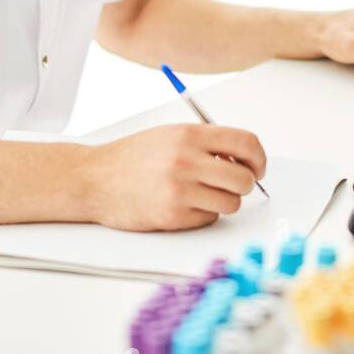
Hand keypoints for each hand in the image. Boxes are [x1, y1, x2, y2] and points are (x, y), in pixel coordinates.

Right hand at [81, 123, 267, 230]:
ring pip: (231, 203)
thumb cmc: (133, 157)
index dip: (259, 158)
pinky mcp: (172, 216)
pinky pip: (209, 218)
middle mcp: (186, 160)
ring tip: (203, 194)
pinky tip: (183, 204)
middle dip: (243, 184)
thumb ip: (207, 141)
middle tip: (231, 184)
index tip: (257, 168)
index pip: (247, 143)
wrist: (94, 179)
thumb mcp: (171, 134)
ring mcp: (179, 190)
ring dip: (223, 201)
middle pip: (244, 179)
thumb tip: (246, 158)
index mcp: (190, 134)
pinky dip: (203, 214)